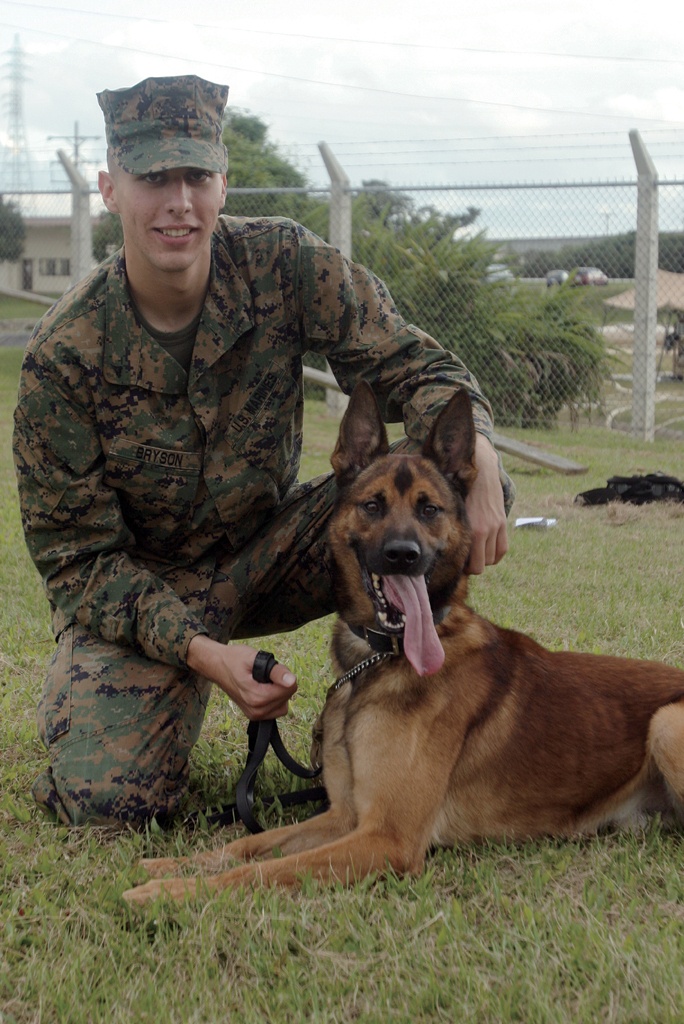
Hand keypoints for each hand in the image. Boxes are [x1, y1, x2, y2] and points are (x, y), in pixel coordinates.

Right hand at [186, 635, 296, 719]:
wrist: (217, 666)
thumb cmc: (234, 659)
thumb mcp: (254, 658)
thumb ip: (275, 671)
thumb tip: (292, 681)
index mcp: (257, 698)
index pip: (290, 688)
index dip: (283, 674)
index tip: (270, 668)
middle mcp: (257, 710)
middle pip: (287, 696)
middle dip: (281, 682)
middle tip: (264, 673)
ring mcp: (255, 715)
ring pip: (284, 704)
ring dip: (278, 691)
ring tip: (263, 681)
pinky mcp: (255, 716)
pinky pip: (276, 709)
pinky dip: (274, 699)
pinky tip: (263, 689)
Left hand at [465, 434, 508, 573]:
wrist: (481, 472)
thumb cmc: (460, 489)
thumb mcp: (453, 510)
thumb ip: (453, 528)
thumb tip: (442, 546)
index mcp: (473, 530)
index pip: (471, 564)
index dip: (464, 569)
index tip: (457, 564)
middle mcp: (486, 531)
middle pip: (482, 565)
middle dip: (473, 567)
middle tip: (465, 562)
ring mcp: (496, 527)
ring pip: (493, 558)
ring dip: (484, 560)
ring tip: (475, 555)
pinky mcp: (502, 522)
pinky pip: (503, 548)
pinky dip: (496, 553)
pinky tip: (488, 551)